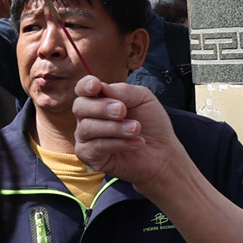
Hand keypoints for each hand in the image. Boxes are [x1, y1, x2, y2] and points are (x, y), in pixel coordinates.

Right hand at [71, 76, 187, 189]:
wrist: (163, 152)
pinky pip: (96, 147)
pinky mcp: (89, 156)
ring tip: (136, 129)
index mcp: (99, 99)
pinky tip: (138, 143)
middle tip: (122, 111)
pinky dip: (119, 143)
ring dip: (115, 127)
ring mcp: (86, 137)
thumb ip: (124, 91)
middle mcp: (87, 117)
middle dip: (101, 107)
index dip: (85, 86)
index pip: (83, 89)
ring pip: (87, 128)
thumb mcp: (143, 99)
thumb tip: (102, 88)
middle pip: (80, 107)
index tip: (96, 86)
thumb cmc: (151, 124)